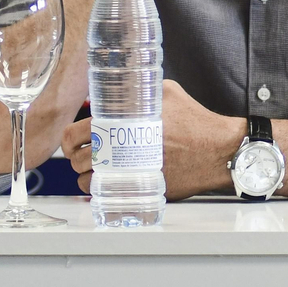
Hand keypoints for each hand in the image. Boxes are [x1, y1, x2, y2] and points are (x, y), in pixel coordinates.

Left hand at [61, 80, 238, 199]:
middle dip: (79, 157)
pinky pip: (105, 193)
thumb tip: (115, 95)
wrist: (218, 150)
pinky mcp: (138, 188)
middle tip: (88, 155)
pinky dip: (102, 188)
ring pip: (87, 179)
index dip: (69, 139)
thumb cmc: (196, 122)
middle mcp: (121, 149)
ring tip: (100, 169)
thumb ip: (137, 93)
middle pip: (78, 158)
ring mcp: (128, 171)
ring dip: (88, 175)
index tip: (74, 142)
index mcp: (122, 123)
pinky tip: (111, 181)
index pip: (75, 133)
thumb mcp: (167, 93)